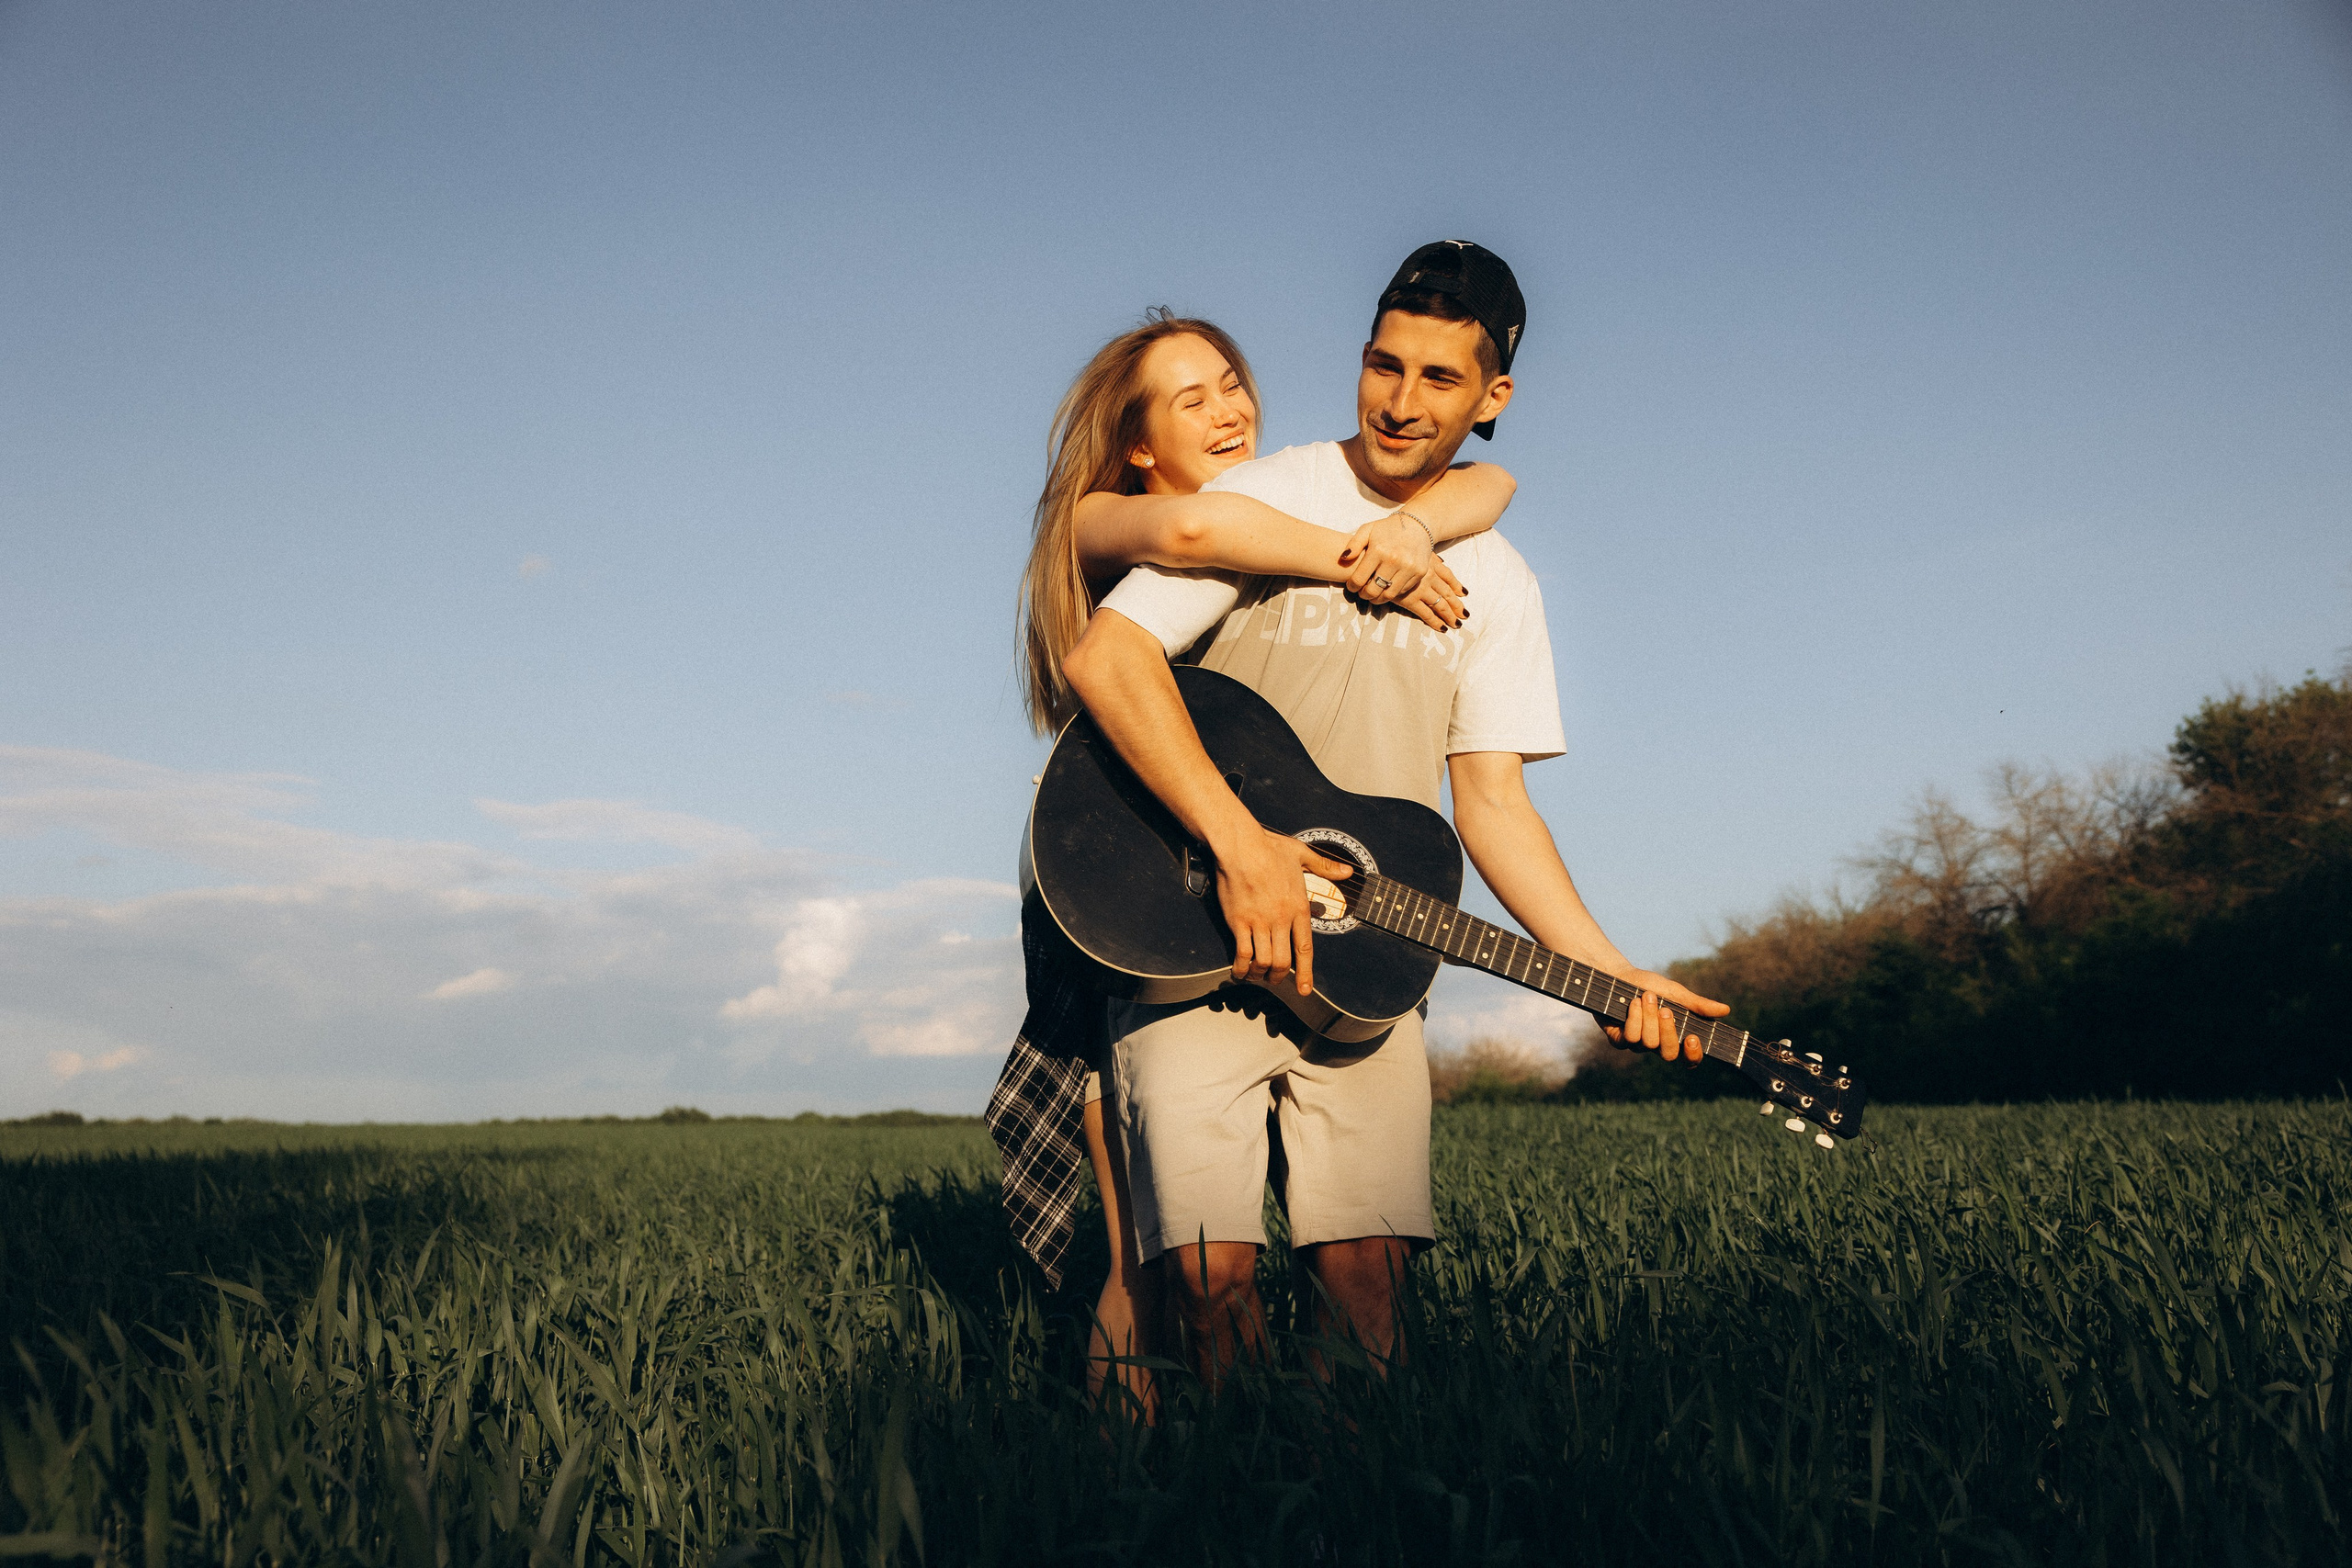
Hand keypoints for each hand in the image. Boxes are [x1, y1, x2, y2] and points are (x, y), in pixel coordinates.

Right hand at [1211, 827, 1353, 995]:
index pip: (1305, 949)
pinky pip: (1242, 953)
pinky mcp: (1239, 922)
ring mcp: (1259, 922)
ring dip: (1260, 974)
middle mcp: (1281, 919)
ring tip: (1256, 975)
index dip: (1306, 972)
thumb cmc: (1269, 848)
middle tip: (1275, 980)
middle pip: (1283, 962)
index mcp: (1299, 907)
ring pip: (1264, 961)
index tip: (1305, 989)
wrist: (1240, 845)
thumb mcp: (1302, 855)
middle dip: (1279, 977)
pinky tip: (1239, 971)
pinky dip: (1241, 967)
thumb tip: (1348, 871)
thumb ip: (1325, 866)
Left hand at [1339, 514, 1466, 630]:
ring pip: (1388, 594)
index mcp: (1378, 550)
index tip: (1352, 586)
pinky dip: (1393, 592)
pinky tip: (1387, 587)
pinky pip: (1402, 590)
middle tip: (1362, 592)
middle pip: (1373, 590)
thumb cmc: (1387, 528)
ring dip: (1378, 598)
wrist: (1417, 525)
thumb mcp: (1367, 529)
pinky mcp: (1419, 573)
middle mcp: (1394, 560)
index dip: (1352, 586)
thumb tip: (1343, 559)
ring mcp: (1409, 567)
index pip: (1359, 579)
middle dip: (1364, 595)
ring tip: (1373, 594)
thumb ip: (1354, 544)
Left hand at [1602, 970, 1730, 1064]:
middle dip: (1667, 1031)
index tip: (1692, 1038)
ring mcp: (1638, 1045)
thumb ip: (1697, 1005)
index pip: (1689, 1059)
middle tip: (1665, 1009)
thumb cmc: (1649, 985)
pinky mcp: (1619, 1040)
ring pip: (1648, 1044)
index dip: (1693, 1055)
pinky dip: (1633, 1018)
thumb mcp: (1676, 992)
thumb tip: (1726, 1010)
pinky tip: (1633, 1003)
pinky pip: (1630, 1039)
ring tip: (1646, 997)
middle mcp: (1657, 1044)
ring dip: (1648, 1018)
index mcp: (1675, 1035)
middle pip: (1668, 1054)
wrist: (1618, 975)